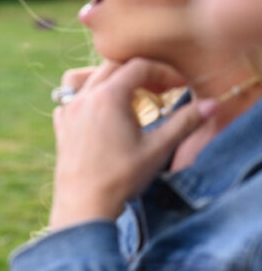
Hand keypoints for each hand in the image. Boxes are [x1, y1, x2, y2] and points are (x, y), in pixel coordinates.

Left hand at [48, 58, 216, 227]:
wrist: (84, 203)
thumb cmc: (122, 177)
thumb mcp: (158, 149)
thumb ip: (185, 123)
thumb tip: (210, 104)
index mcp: (108, 96)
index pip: (138, 66)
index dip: (163, 71)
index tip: (179, 84)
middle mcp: (84, 97)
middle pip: (112, 66)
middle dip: (139, 72)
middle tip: (160, 88)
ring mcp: (68, 110)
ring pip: (85, 76)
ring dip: (107, 77)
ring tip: (127, 92)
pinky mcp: (61, 125)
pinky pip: (70, 96)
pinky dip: (86, 94)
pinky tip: (101, 111)